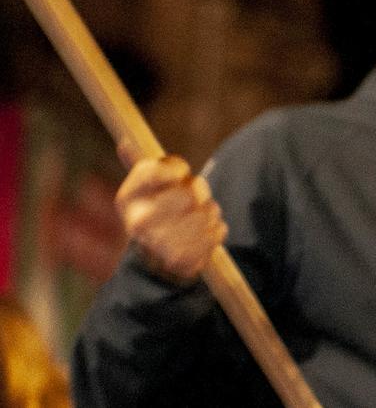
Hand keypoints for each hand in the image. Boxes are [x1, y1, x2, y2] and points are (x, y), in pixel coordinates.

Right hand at [116, 154, 225, 284]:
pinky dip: (216, 230)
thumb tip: (125, 142)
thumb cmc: (156, 215)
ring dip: (209, 212)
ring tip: (195, 220)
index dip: (177, 170)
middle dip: (199, 192)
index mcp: (127, 199)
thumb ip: (143, 167)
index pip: (156, 170)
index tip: (180, 176)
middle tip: (191, 201)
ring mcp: (160, 244)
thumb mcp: (144, 191)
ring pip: (208, 210)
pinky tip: (201, 236)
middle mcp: (138, 221)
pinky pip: (218, 230)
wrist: (154, 264)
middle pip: (190, 191)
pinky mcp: (183, 260)